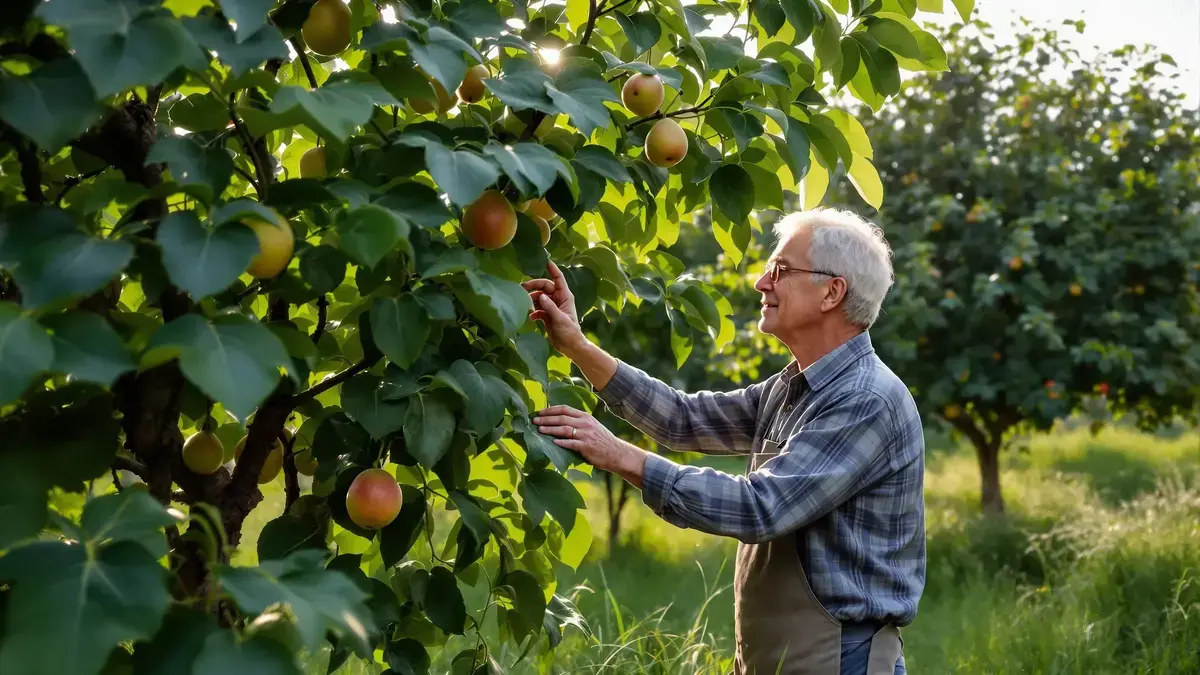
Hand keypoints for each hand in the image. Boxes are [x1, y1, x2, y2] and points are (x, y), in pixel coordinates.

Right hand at [522, 261, 584, 354]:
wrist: (570, 346)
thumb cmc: (569, 331)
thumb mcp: (560, 319)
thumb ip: (550, 307)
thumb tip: (540, 296)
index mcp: (565, 296)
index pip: (558, 278)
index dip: (552, 269)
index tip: (545, 260)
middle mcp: (558, 299)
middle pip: (544, 287)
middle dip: (533, 286)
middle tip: (521, 288)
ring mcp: (552, 307)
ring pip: (539, 297)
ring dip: (531, 299)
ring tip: (523, 303)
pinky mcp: (547, 315)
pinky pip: (537, 308)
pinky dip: (532, 311)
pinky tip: (529, 317)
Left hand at [532, 405, 646, 485]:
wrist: (616, 452)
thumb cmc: (601, 440)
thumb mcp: (591, 426)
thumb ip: (577, 422)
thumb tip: (558, 421)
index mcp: (585, 416)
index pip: (565, 409)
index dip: (550, 410)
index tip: (539, 412)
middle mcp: (585, 423)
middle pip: (562, 418)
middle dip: (546, 419)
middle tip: (534, 421)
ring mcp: (586, 434)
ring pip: (564, 429)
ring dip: (550, 429)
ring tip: (539, 430)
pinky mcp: (586, 446)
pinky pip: (571, 443)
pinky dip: (561, 442)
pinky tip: (552, 443)